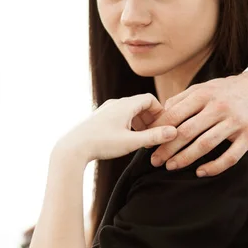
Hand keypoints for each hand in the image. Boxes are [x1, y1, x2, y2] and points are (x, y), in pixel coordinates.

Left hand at [58, 93, 177, 162]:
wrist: (73, 148)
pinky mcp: (99, 118)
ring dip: (140, 123)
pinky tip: (129, 140)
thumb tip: (174, 131)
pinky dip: (129, 125)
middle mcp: (115, 103)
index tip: (165, 125)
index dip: (160, 111)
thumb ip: (154, 137)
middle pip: (140, 105)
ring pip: (130, 111)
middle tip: (157, 135)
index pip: (150, 99)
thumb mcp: (131, 142)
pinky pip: (120, 116)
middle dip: (151, 119)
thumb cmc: (102, 144)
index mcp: (125, 105)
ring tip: (144, 139)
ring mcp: (106, 110)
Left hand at [136, 72, 247, 176]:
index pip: (175, 114)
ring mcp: (235, 121)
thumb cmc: (230, 89)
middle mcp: (218, 107)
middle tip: (154, 160)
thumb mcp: (206, 86)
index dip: (159, 130)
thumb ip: (184, 98)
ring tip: (171, 167)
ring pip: (205, 144)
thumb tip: (162, 113)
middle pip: (186, 131)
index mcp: (204, 95)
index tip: (148, 142)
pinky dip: (214, 166)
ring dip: (185, 158)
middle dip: (167, 148)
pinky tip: (200, 172)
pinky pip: (230, 156)